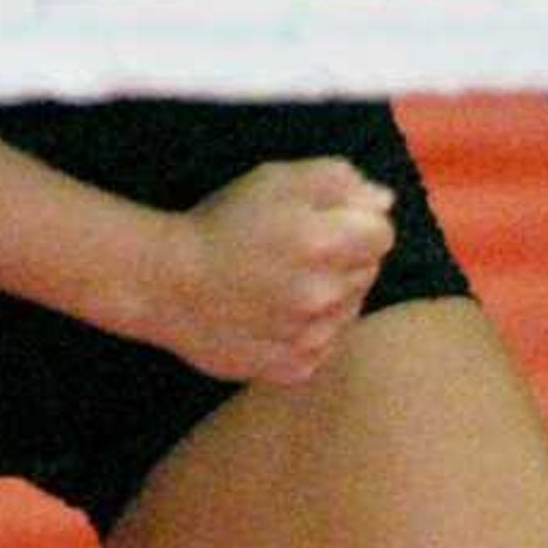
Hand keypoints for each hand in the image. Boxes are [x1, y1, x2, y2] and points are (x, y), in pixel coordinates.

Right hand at [155, 158, 394, 384]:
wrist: (164, 283)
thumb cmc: (218, 224)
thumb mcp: (274, 179)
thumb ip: (337, 180)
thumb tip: (381, 201)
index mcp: (325, 243)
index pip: (383, 233)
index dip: (354, 221)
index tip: (320, 221)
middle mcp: (325, 295)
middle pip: (367, 271)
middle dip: (343, 257)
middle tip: (295, 249)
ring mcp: (310, 337)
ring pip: (347, 311)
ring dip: (328, 295)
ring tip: (280, 282)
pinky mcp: (291, 368)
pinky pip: (321, 347)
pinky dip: (306, 332)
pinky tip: (272, 313)